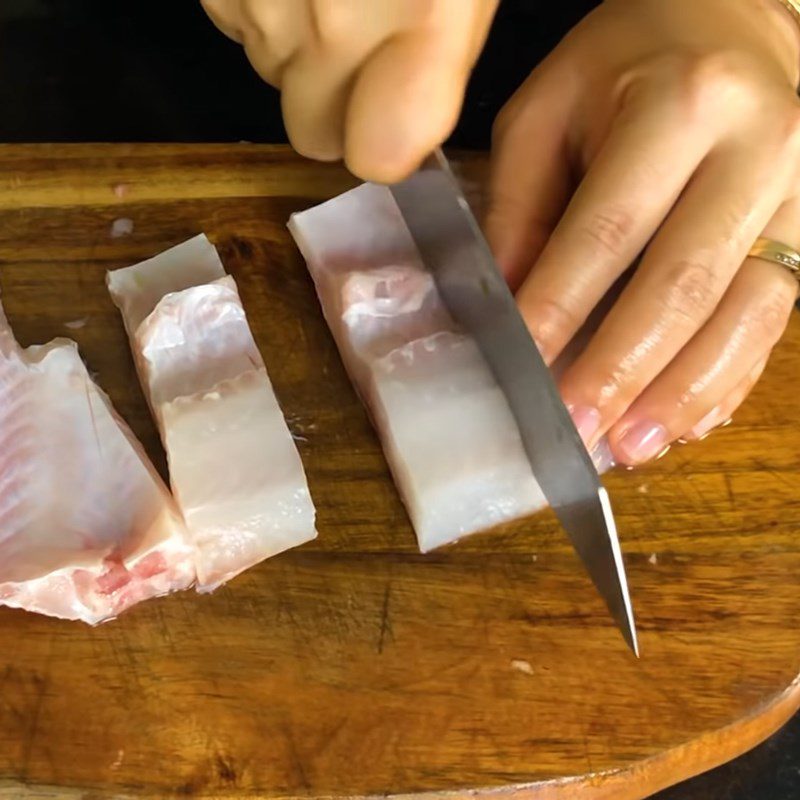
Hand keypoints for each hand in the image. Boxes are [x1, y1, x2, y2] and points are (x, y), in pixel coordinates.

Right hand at [200, 0, 496, 180]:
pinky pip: (236, 28)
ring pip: (272, 79)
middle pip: (314, 136)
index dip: (387, 146)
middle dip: (334, 104)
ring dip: (296, 48)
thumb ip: (445, 45)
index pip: (383, 155)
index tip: (396, 123)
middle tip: (359, 36)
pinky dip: (259, 4)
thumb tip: (415, 113)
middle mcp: (331, 25)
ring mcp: (262, 4)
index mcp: (420, 14)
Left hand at [485, 0, 799, 464]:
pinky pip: (776, 318)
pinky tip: (688, 418)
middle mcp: (756, 147)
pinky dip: (729, 376)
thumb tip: (510, 306)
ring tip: (633, 446)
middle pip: (683, 284)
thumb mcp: (549, 112)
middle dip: (624, 370)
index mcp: (677, 105)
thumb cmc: (625, 63)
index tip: (526, 373)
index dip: (561, 310)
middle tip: (577, 431)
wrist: (737, 22)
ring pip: (744, 314)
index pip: (607, 231)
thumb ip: (522, 206)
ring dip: (683, 392)